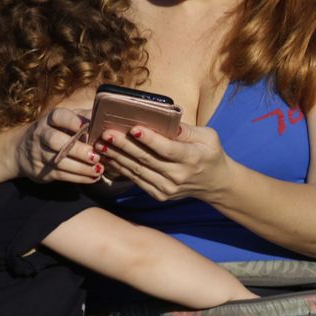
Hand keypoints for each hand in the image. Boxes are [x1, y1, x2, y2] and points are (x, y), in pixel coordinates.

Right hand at [18, 107, 103, 183]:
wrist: (24, 151)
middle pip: (55, 140)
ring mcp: (39, 153)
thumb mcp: (66, 120)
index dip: (73, 121)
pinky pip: (61, 175)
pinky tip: (93, 177)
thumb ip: (83, 117)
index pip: (58, 117)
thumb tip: (104, 116)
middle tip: (96, 155)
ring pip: (59, 161)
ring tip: (99, 169)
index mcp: (50, 119)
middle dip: (77, 149)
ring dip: (81, 167)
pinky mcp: (42, 171)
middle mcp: (41, 134)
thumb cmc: (56, 131)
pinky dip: (79, 178)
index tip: (88, 127)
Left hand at [95, 121, 231, 200]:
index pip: (168, 150)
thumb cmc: (210, 154)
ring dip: (117, 157)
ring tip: (101, 144)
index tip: (134, 128)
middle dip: (125, 146)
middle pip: (147, 160)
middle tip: (107, 133)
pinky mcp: (159, 195)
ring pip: (138, 171)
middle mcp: (178, 176)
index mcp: (192, 158)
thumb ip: (186, 130)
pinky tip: (108, 157)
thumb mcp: (208, 137)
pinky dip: (120, 168)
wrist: (215, 184)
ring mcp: (167, 188)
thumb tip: (165, 120)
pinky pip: (136, 180)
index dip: (150, 140)